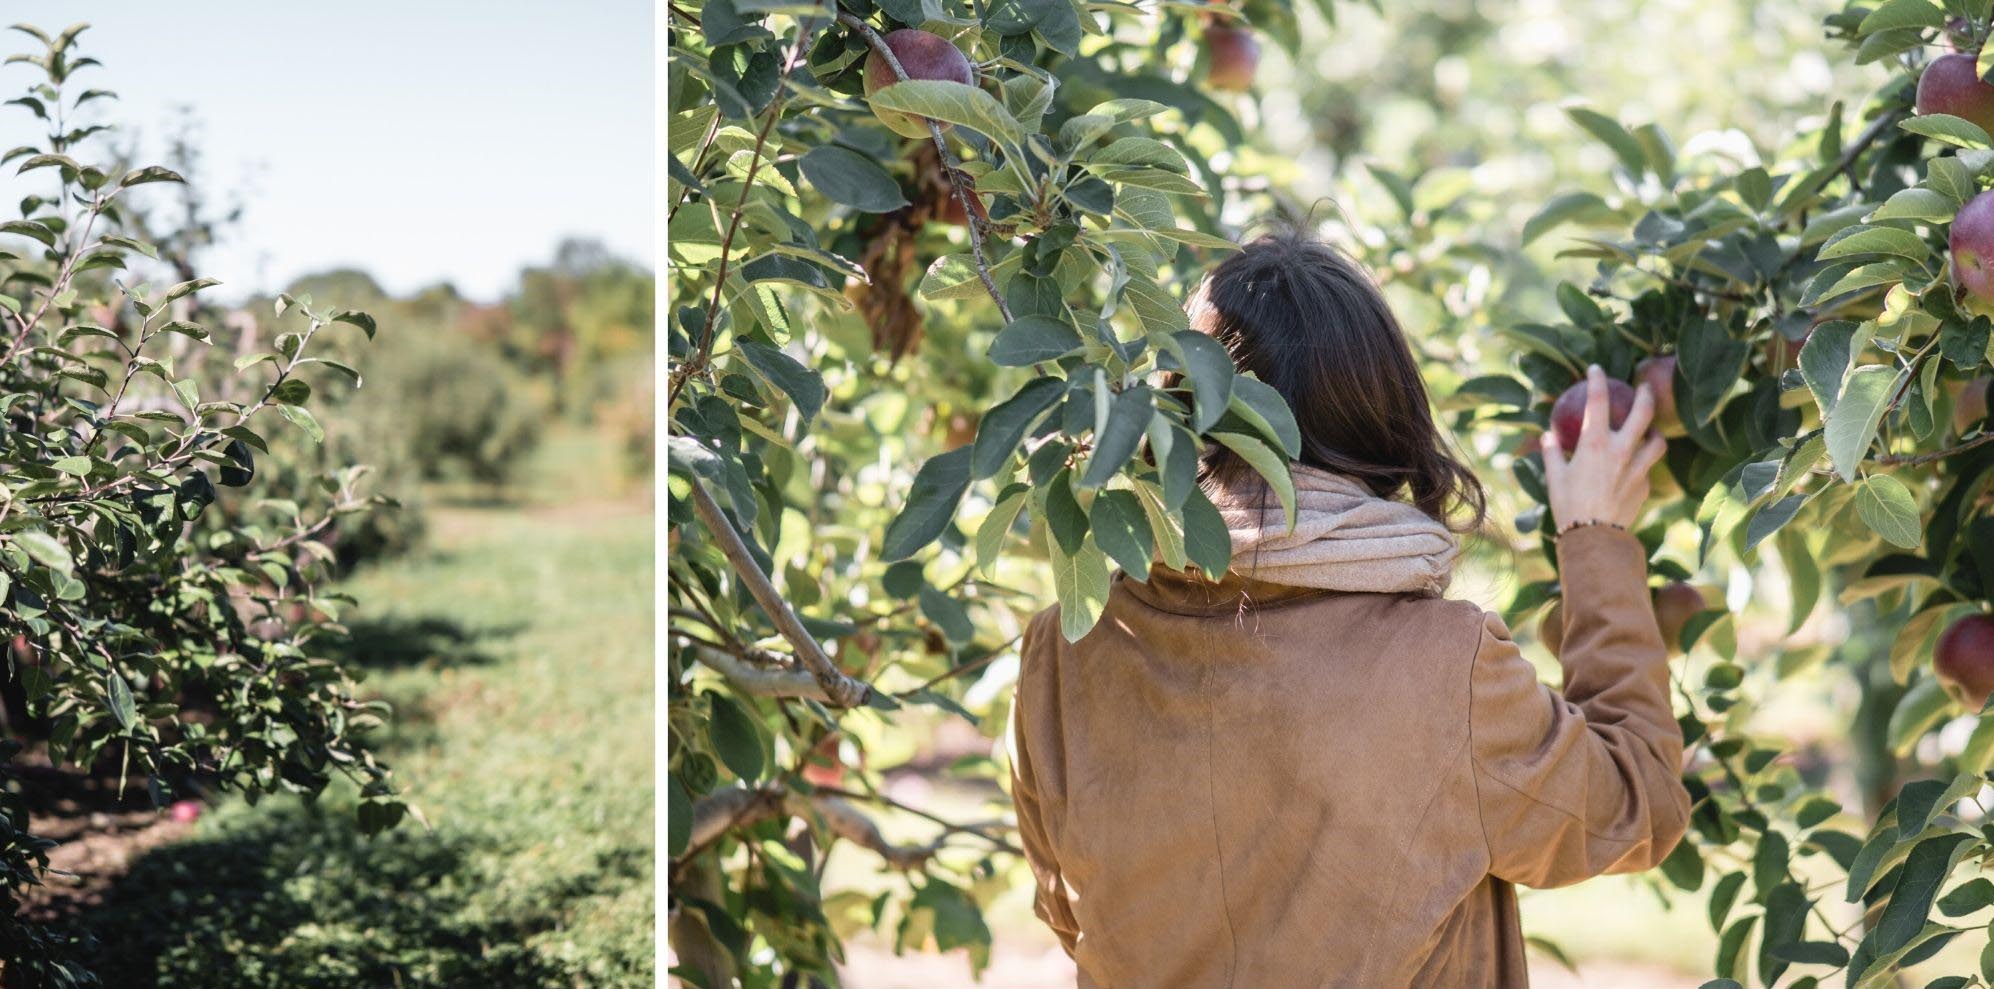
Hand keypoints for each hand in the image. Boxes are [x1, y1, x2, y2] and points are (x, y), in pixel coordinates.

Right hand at [1542, 365, 1666, 530]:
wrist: (1594, 537)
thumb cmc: (1568, 505)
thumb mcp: (1554, 477)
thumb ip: (1553, 453)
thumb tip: (1549, 436)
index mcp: (1595, 443)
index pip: (1598, 400)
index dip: (1598, 380)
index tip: (1597, 369)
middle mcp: (1621, 451)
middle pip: (1642, 412)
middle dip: (1644, 395)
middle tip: (1643, 387)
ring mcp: (1637, 468)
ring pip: (1657, 440)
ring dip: (1655, 430)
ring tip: (1651, 429)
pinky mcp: (1645, 486)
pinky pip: (1648, 468)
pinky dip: (1643, 463)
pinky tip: (1636, 467)